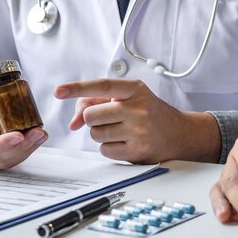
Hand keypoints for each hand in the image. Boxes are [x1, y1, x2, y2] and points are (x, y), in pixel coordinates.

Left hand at [54, 79, 220, 163]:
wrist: (179, 133)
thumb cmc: (148, 113)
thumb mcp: (127, 99)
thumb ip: (96, 102)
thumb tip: (74, 122)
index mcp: (134, 90)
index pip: (100, 86)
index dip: (77, 88)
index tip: (58, 91)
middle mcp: (138, 108)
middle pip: (91, 115)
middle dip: (93, 119)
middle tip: (109, 120)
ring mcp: (138, 131)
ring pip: (95, 134)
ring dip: (101, 134)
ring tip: (120, 131)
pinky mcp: (137, 151)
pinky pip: (105, 150)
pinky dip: (109, 148)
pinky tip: (125, 142)